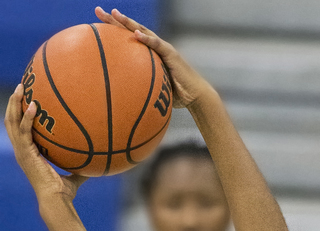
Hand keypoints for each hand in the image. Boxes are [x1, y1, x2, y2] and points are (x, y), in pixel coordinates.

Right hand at [4, 85, 86, 202]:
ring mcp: (22, 152)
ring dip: (15, 103)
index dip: (20, 115)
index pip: (20, 130)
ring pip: (11, 122)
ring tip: (21, 87)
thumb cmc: (64, 194)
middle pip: (11, 121)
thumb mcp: (74, 177)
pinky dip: (27, 117)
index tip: (27, 99)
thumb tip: (96, 164)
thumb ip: (81, 169)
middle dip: (14, 102)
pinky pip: (24, 130)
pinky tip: (34, 105)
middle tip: (21, 86)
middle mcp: (22, 151)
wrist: (56, 201)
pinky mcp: (25, 154)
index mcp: (29, 154)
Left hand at [95, 7, 210, 107]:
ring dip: (128, 22)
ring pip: (143, 31)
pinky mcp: (172, 54)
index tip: (97, 25)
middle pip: (131, 29)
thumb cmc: (176, 97)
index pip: (128, 39)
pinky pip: (157, 45)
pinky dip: (147, 38)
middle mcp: (155, 47)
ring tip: (114, 14)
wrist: (195, 97)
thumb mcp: (154, 93)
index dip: (113, 31)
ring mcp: (163, 48)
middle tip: (98, 11)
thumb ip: (140, 91)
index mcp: (149, 55)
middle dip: (114, 20)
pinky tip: (136, 33)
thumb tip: (122, 104)